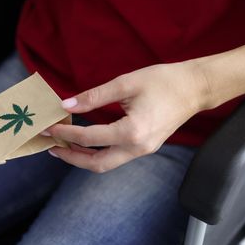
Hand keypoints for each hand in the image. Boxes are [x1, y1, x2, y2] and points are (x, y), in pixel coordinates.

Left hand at [47, 61, 208, 172]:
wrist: (195, 88)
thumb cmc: (164, 81)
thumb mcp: (126, 83)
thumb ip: (94, 96)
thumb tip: (67, 104)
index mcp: (132, 131)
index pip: (90, 137)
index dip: (66, 132)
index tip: (49, 126)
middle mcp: (138, 147)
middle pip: (97, 164)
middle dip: (72, 157)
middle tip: (52, 146)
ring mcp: (143, 150)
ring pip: (107, 164)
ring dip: (84, 158)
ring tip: (66, 145)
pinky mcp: (146, 148)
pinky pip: (117, 157)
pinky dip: (98, 152)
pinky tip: (87, 141)